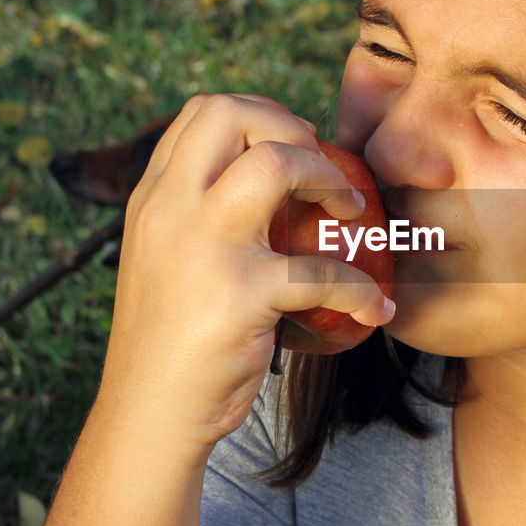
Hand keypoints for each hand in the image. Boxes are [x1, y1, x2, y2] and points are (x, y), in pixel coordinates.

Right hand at [98, 93, 394, 450]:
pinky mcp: (238, 295)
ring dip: (328, 180)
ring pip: (274, 165)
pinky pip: (320, 272)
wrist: (150, 414)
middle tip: (324, 169)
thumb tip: (274, 186)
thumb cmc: (171, 338)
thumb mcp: (166, 257)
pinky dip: (361, 289)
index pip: (204, 112)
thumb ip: (200, 216)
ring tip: (352, 213)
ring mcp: (202, 248)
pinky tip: (375, 308)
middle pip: (232, 115)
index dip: (263, 114)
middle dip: (293, 127)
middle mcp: (170, 210)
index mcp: (153, 197)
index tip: (296, 145)